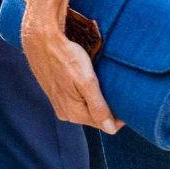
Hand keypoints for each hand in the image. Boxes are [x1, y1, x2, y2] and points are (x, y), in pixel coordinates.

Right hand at [22, 0, 120, 133]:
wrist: (41, 39)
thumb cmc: (65, 56)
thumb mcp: (86, 81)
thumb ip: (98, 107)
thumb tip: (111, 129)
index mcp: (74, 113)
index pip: (105, 125)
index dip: (119, 115)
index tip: (128, 100)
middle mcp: (66, 113)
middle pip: (96, 117)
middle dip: (109, 108)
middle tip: (120, 90)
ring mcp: (60, 104)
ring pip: (87, 108)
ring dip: (98, 99)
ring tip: (106, 83)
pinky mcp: (57, 94)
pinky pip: (78, 100)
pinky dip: (87, 94)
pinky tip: (91, 81)